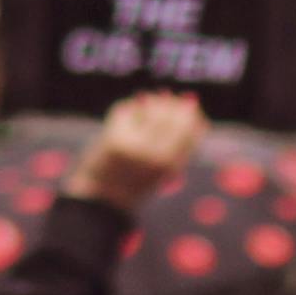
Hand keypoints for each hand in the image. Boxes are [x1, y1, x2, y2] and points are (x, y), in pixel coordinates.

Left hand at [66, 91, 204, 211]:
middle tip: (164, 100)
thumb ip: (181, 137)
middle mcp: (156, 157)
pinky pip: (127, 110)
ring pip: (150, 107)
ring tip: (146, 106)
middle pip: (171, 114)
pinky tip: (126, 118)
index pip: (191, 127)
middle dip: (169, 103)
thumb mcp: (166, 163)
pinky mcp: (114, 139)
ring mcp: (135, 147)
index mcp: (173, 164)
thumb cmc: (138, 177)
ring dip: (150, 103)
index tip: (187, 104)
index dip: (190, 111)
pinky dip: (128, 111)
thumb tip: (191, 99)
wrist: (104, 195)